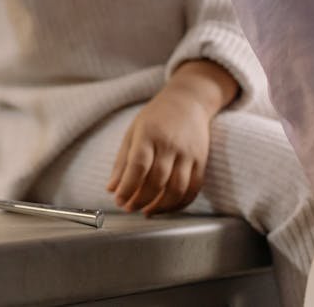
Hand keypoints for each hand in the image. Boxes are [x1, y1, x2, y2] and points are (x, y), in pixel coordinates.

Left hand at [107, 60, 236, 215]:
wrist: (188, 102)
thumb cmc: (155, 118)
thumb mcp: (132, 133)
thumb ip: (122, 162)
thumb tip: (111, 189)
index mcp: (148, 134)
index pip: (138, 165)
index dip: (128, 187)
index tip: (119, 200)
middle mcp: (170, 144)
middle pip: (158, 180)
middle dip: (142, 199)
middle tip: (130, 208)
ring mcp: (189, 154)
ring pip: (178, 188)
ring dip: (161, 206)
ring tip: (146, 211)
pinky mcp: (202, 161)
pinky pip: (193, 189)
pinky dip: (179, 204)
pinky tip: (166, 207)